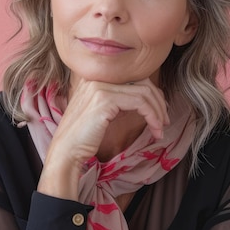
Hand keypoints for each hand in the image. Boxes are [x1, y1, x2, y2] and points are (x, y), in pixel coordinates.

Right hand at [37, 78, 168, 199]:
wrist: (66, 151)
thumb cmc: (83, 137)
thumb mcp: (103, 113)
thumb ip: (119, 101)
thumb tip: (145, 101)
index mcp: (95, 78)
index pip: (133, 78)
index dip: (151, 95)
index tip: (158, 114)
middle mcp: (97, 78)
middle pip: (141, 81)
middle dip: (158, 102)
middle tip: (164, 121)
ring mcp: (100, 87)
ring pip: (144, 92)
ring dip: (157, 112)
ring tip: (160, 129)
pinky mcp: (104, 99)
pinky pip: (139, 103)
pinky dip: (152, 116)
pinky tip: (154, 130)